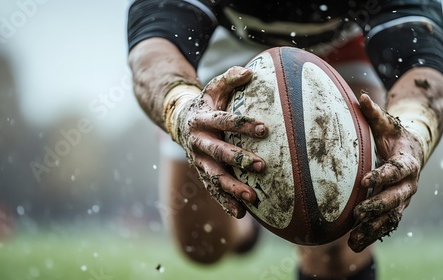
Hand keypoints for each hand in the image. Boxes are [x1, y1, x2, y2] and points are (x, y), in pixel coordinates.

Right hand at [174, 66, 268, 217]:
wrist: (178, 121)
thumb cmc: (205, 103)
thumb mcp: (213, 88)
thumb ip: (229, 79)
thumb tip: (249, 72)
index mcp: (202, 118)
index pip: (224, 120)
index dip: (242, 125)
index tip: (264, 129)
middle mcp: (198, 141)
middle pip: (218, 151)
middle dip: (238, 159)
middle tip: (261, 165)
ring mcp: (198, 159)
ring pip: (213, 176)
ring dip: (232, 187)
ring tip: (252, 197)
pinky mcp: (201, 172)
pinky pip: (212, 189)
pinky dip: (224, 201)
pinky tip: (241, 213)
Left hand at [348, 94, 423, 251]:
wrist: (413, 152)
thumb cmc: (395, 136)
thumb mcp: (387, 124)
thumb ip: (374, 113)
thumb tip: (360, 97)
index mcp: (407, 162)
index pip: (397, 170)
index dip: (383, 175)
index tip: (366, 180)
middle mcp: (409, 184)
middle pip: (396, 198)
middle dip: (378, 207)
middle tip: (358, 214)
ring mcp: (403, 199)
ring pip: (391, 217)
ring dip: (373, 229)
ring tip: (354, 241)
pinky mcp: (395, 209)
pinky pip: (385, 225)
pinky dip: (371, 234)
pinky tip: (354, 244)